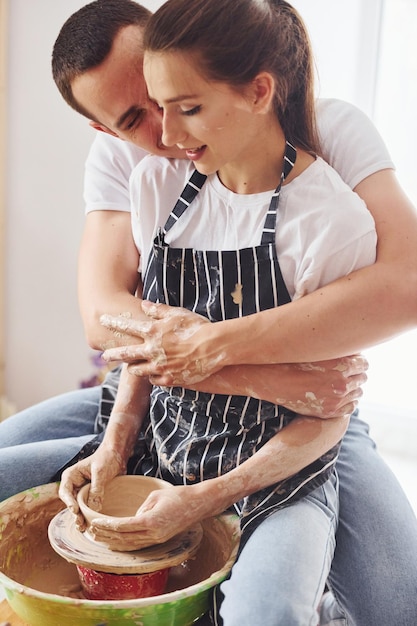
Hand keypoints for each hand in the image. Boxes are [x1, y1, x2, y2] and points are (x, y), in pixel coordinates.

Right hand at [58, 444, 125, 530]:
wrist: (117, 454)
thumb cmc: (107, 458)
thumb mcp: (101, 472)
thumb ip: (96, 489)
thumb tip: (93, 509)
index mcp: (71, 476)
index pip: (65, 492)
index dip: (69, 502)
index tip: (75, 510)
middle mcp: (74, 485)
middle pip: (70, 502)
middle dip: (75, 514)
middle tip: (81, 523)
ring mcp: (82, 491)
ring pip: (78, 507)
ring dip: (81, 517)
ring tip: (84, 527)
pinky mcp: (91, 496)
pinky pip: (88, 507)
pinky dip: (88, 515)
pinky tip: (91, 523)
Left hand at [88, 482, 216, 550]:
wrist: (199, 504)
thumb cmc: (178, 495)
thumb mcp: (155, 496)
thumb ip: (141, 508)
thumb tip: (131, 519)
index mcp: (151, 521)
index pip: (123, 526)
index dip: (107, 526)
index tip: (94, 522)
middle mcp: (154, 534)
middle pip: (124, 539)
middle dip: (105, 536)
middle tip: (90, 531)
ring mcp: (158, 539)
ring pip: (130, 545)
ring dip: (113, 543)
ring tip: (98, 538)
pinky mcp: (160, 539)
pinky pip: (138, 544)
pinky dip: (124, 544)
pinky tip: (115, 542)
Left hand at [100, 301, 216, 384]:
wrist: (214, 348)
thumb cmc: (197, 327)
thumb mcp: (178, 313)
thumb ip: (159, 310)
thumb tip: (144, 304)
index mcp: (152, 331)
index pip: (127, 325)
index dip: (113, 322)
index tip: (102, 320)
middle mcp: (151, 350)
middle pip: (125, 353)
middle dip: (112, 354)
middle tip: (104, 356)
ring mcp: (159, 367)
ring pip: (137, 370)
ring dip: (133, 367)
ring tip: (130, 367)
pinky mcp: (169, 379)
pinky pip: (154, 380)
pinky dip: (152, 377)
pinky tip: (154, 374)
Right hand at [276, 354, 367, 417]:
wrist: (273, 380)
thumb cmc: (293, 360)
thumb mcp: (318, 350)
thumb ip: (338, 350)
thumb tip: (355, 349)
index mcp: (341, 365)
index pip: (364, 363)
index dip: (358, 361)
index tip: (352, 360)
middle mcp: (341, 384)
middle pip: (362, 378)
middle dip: (355, 373)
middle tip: (345, 371)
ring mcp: (336, 400)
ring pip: (358, 393)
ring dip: (352, 387)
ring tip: (340, 382)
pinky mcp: (329, 412)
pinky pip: (350, 407)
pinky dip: (348, 401)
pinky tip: (339, 395)